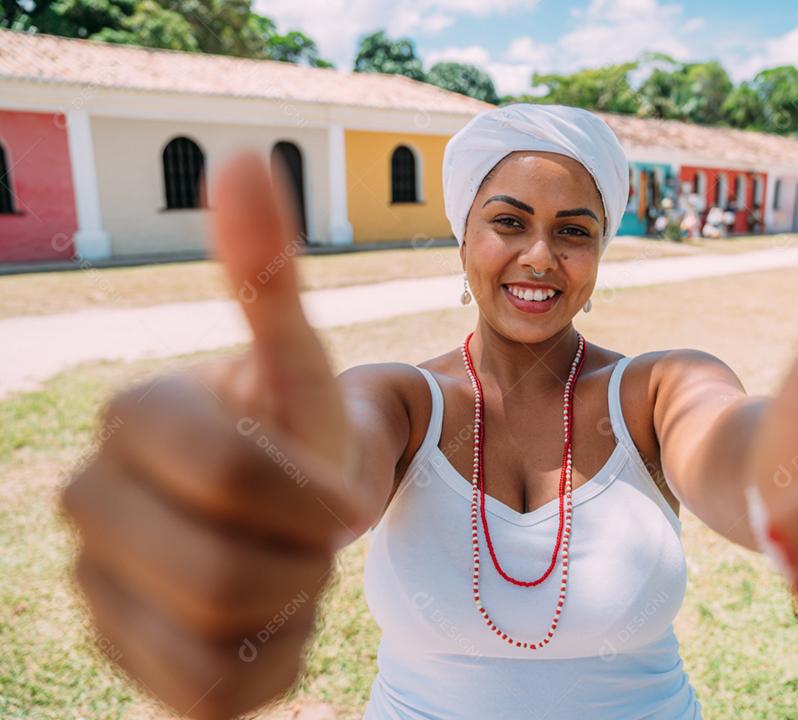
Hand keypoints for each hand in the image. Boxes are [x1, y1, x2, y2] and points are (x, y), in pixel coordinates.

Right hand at [60, 153, 367, 719]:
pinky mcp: (125, 655)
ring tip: (292, 570)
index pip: (228, 478)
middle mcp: (91, 498)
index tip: (343, 501)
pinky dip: (270, 669)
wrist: (295, 500)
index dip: (311, 500)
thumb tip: (242, 158)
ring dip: (288, 612)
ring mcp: (96, 585)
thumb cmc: (302, 428)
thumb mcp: (301, 358)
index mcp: (134, 416)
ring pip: (209, 645)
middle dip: (301, 560)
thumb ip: (267, 273)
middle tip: (316, 537)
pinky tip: (272, 623)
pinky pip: (209, 700)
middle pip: (218, 573)